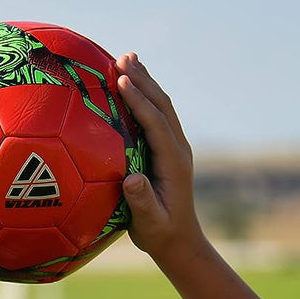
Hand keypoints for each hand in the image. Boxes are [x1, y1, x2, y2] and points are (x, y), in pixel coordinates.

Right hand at [115, 54, 206, 264]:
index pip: (156, 123)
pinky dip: (144, 97)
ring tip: (128, 59)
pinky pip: (156, 117)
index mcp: (173, 162)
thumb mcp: (149, 223)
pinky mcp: (167, 150)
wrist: (179, 241)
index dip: (139, 101)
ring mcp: (174, 148)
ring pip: (161, 107)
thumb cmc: (160, 234)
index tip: (120, 81)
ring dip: (145, 82)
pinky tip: (131, 87)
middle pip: (162, 105)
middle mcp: (177, 149)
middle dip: (143, 80)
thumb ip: (142, 201)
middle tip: (122, 57)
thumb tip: (131, 180)